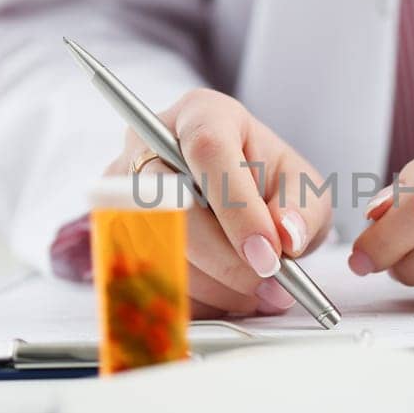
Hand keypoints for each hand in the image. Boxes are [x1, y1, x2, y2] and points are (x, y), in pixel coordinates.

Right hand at [77, 89, 330, 317]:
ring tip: (255, 289)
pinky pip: (146, 276)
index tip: (269, 255)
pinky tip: (224, 291)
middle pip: (173, 204)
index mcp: (202, 114)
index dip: (237, 208)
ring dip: (214, 285)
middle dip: (225, 259)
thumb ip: (301, 209)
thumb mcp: (303, 188)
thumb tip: (285, 236)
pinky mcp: (110, 229)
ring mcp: (120, 186)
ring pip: (158, 248)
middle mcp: (148, 142)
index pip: (207, 151)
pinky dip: (193, 297)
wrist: (238, 200)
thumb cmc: (268, 183)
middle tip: (268, 286)